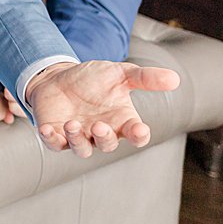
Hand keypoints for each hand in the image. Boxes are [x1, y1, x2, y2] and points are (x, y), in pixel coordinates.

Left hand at [24, 60, 180, 156]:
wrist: (58, 76)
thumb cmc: (92, 79)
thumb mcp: (119, 74)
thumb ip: (145, 78)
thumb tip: (174, 78)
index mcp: (121, 120)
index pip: (136, 135)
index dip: (139, 136)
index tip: (139, 130)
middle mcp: (101, 132)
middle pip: (107, 145)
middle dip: (104, 138)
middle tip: (98, 125)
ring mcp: (79, 135)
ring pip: (82, 149)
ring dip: (77, 140)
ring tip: (72, 124)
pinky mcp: (56, 134)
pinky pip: (55, 144)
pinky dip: (52, 139)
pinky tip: (47, 129)